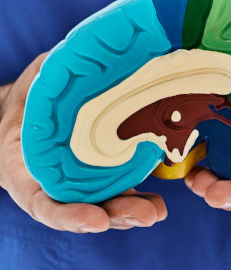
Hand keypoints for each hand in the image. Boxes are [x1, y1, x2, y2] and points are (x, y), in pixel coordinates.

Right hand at [0, 53, 167, 232]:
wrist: (30, 114)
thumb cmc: (28, 102)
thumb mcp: (34, 85)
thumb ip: (49, 78)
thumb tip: (78, 54)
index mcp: (26, 172)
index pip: (46, 204)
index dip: (71, 215)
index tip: (97, 219)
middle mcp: (56, 185)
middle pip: (87, 209)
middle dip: (116, 214)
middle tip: (146, 214)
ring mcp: (83, 183)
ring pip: (108, 203)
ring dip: (134, 210)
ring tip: (157, 211)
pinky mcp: (106, 175)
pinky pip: (122, 189)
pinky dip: (139, 197)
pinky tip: (160, 201)